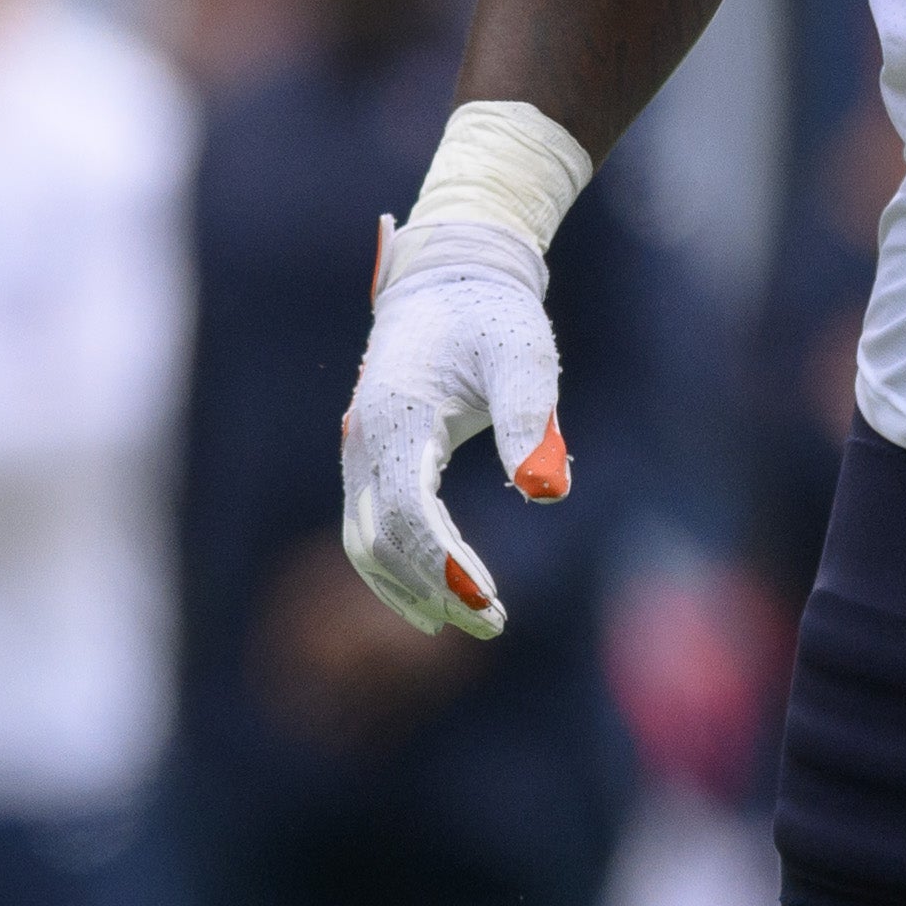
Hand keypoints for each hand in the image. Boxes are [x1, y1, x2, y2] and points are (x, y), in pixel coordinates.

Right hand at [339, 213, 569, 638]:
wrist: (447, 282)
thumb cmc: (492, 318)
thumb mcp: (524, 358)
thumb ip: (530, 423)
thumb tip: (545, 493)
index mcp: (397, 419)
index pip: (409, 513)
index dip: (445, 564)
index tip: (490, 603)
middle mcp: (365, 443)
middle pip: (380, 540)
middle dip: (432, 589)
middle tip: (494, 623)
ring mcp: (360, 453)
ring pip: (364, 542)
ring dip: (410, 588)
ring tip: (468, 621)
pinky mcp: (370, 461)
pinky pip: (369, 527)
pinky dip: (396, 568)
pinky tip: (435, 594)